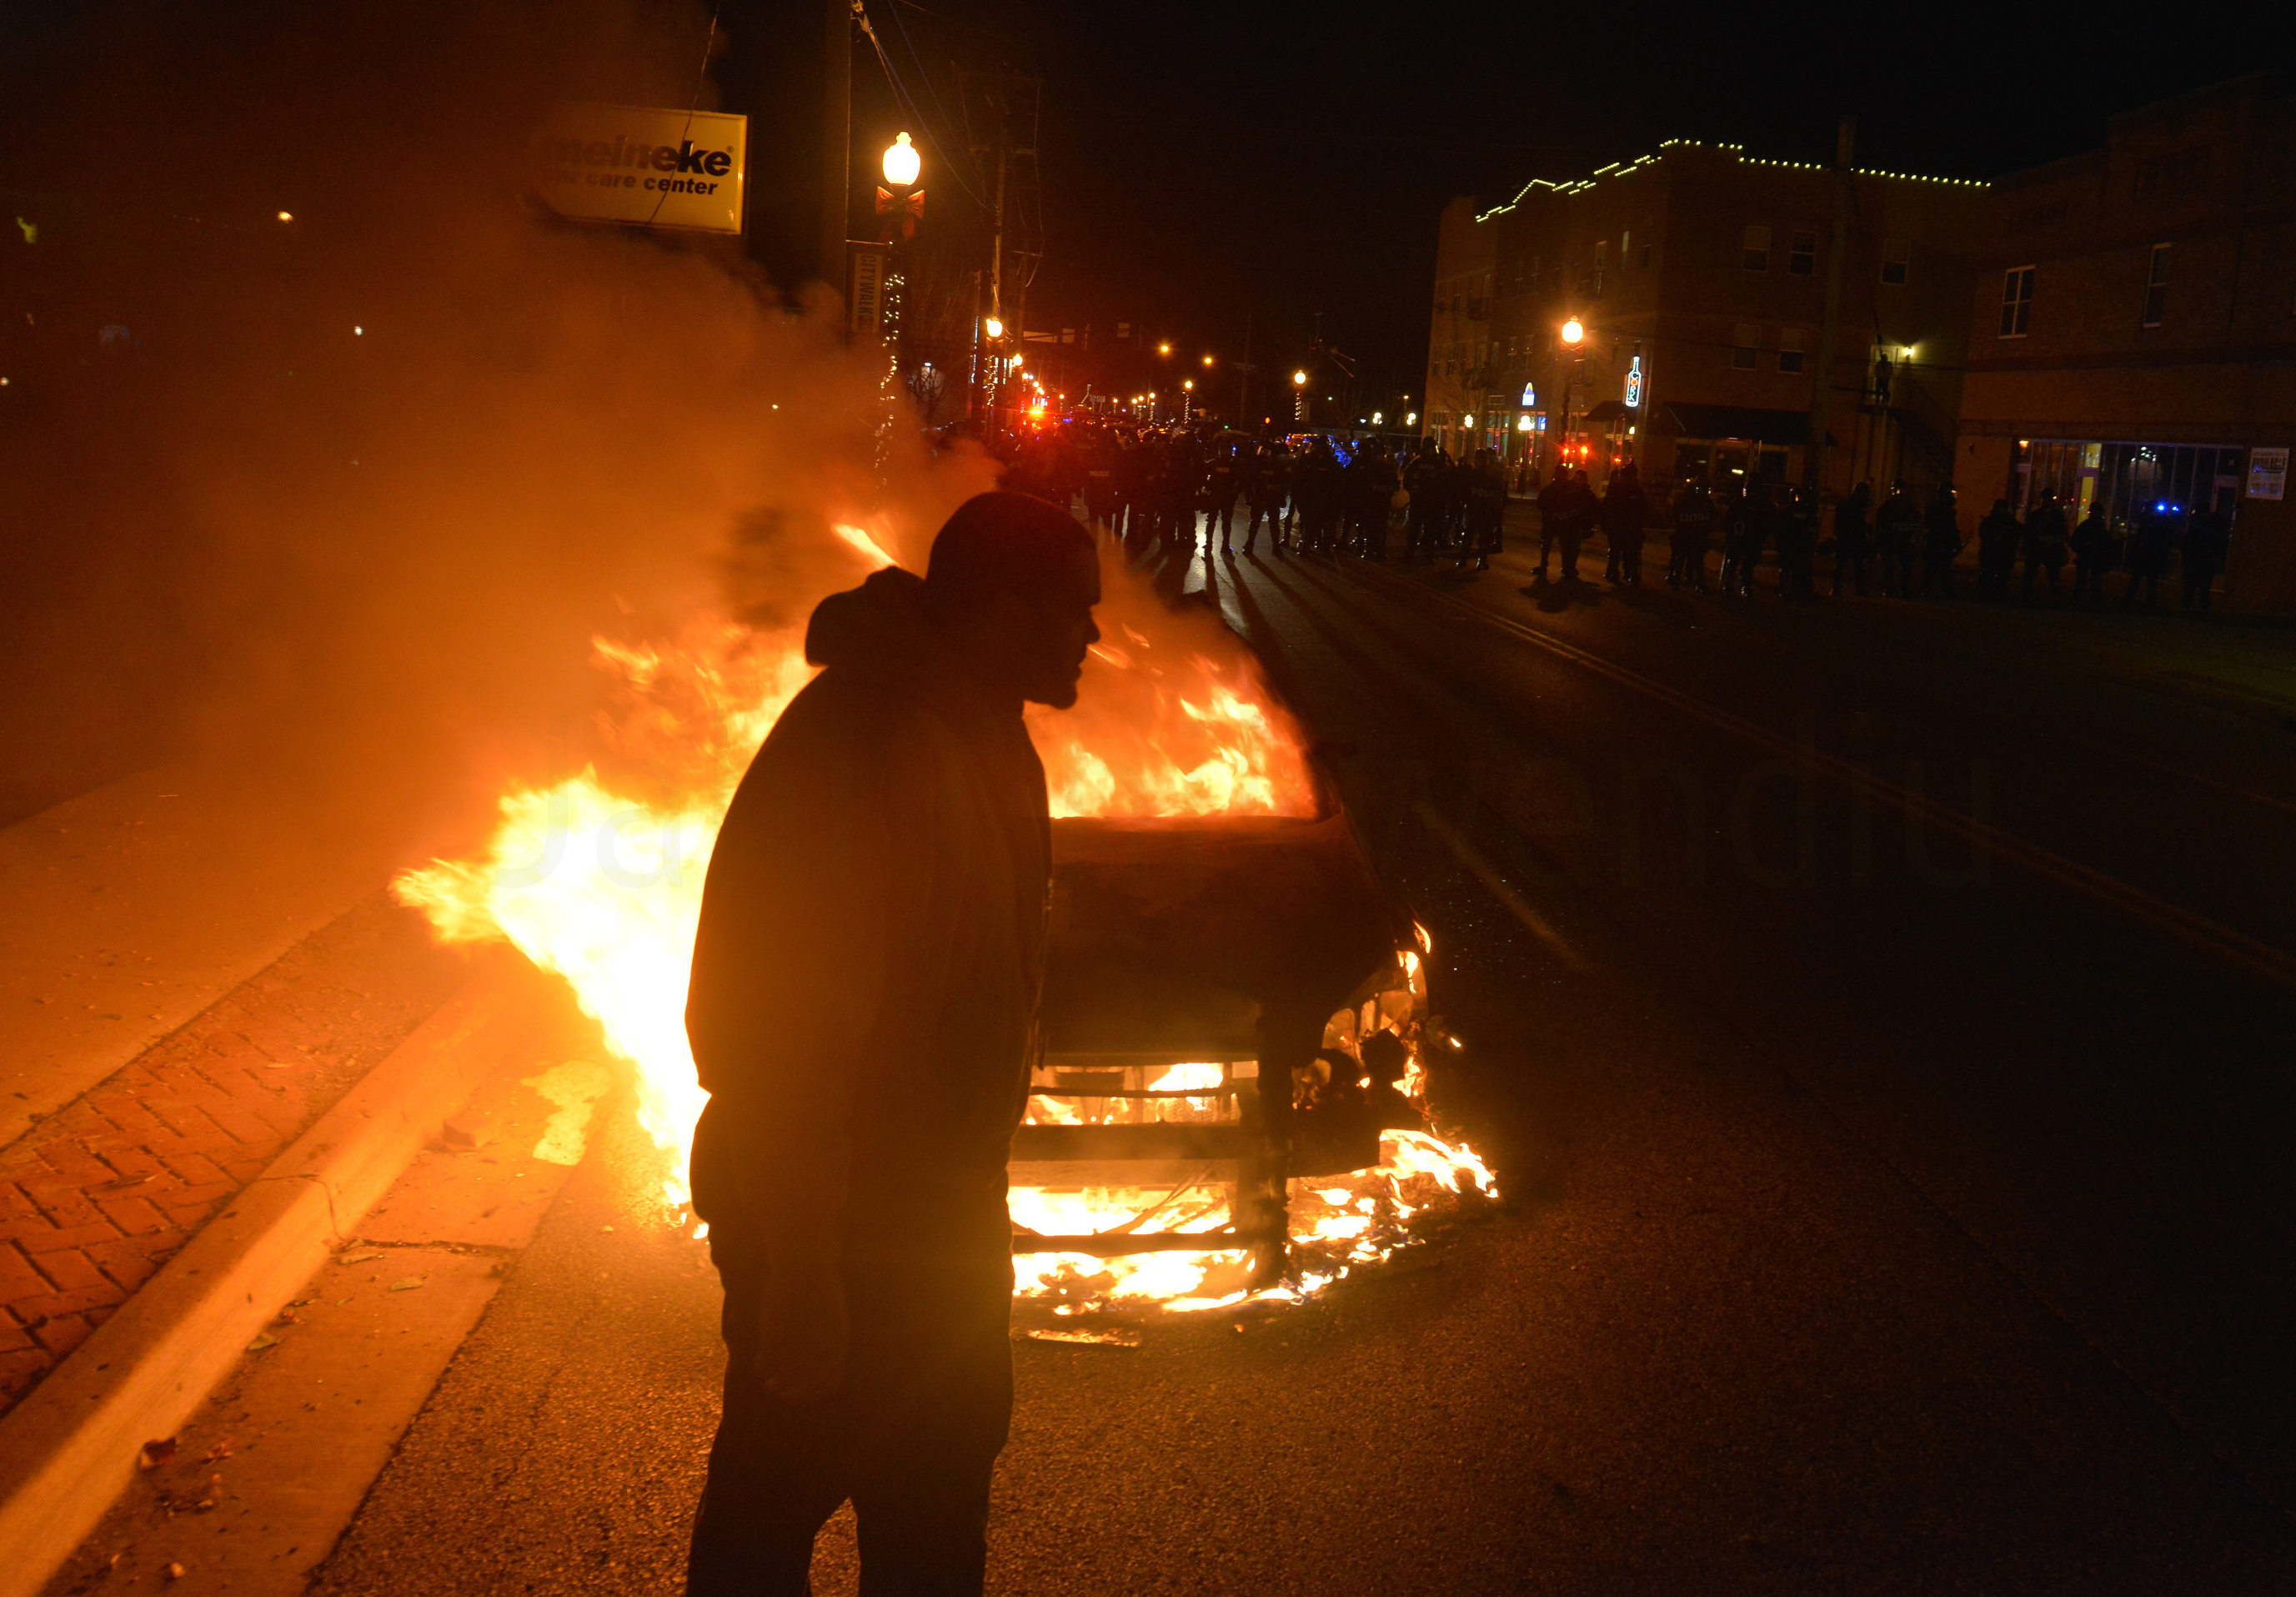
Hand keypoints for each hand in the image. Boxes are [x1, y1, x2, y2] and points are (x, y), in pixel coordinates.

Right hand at [754, 1253, 849, 1403]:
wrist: (805, 1266)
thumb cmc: (821, 1289)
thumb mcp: (835, 1317)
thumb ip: (831, 1341)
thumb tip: (829, 1359)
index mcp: (835, 1345)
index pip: (828, 1383)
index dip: (815, 1392)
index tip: (806, 1393)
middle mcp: (816, 1349)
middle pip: (803, 1387)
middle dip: (793, 1394)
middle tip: (783, 1393)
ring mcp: (794, 1343)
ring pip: (781, 1379)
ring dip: (776, 1384)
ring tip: (771, 1384)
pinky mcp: (773, 1335)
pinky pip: (764, 1364)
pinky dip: (762, 1368)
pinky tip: (760, 1365)